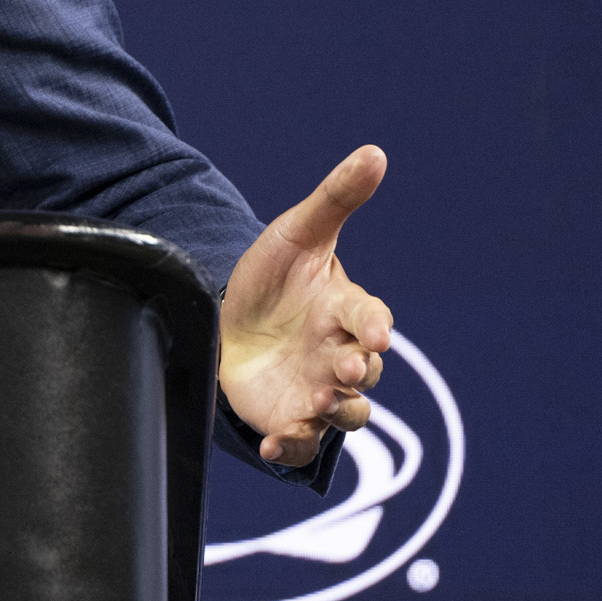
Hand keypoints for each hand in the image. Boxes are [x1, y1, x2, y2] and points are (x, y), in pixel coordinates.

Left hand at [217, 144, 394, 469]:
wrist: (226, 317)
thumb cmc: (271, 277)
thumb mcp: (297, 232)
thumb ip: (336, 198)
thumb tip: (375, 152)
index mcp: (345, 311)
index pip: (370, 319)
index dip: (375, 326)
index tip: (375, 332)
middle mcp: (339, 355)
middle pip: (365, 373)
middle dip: (358, 373)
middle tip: (345, 369)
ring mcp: (317, 391)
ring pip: (347, 413)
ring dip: (338, 412)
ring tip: (318, 406)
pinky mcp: (289, 420)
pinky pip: (301, 444)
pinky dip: (293, 449)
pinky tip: (274, 445)